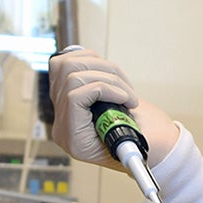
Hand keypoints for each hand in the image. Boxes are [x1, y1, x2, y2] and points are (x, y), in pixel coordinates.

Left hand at [48, 48, 179, 168]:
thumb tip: (126, 119)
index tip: (126, 98)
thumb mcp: (138, 143)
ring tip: (121, 83)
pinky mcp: (64, 90)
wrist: (140, 140)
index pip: (74, 99)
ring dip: (101, 67)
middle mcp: (63, 123)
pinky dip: (91, 60)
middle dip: (107, 78)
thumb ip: (127, 132)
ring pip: (68, 65)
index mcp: (75, 141)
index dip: (103, 89)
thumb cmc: (141, 143)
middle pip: (71, 78)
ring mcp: (60, 106)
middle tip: (129, 94)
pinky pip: (66, 62)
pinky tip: (107, 73)